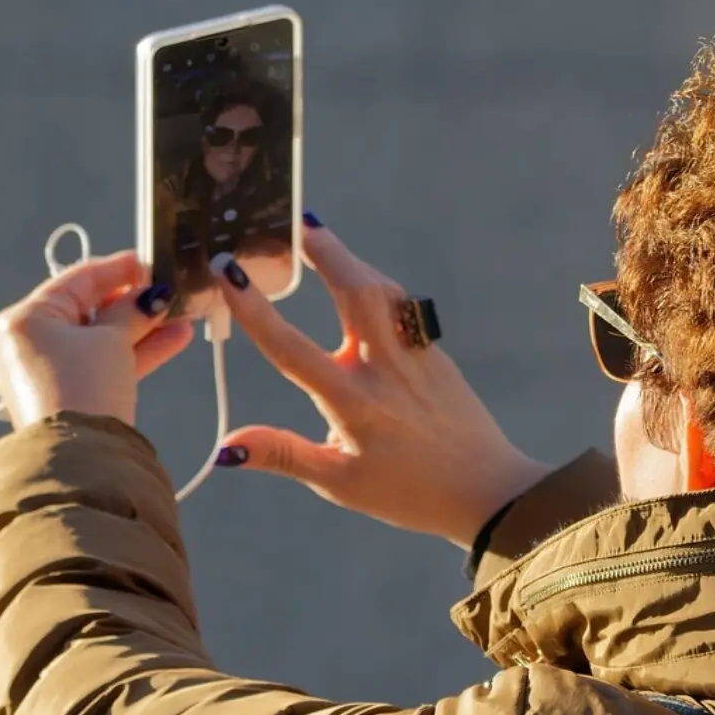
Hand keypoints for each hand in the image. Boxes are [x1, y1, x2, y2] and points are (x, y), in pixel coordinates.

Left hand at [0, 251, 195, 429]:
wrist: (80, 456)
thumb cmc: (85, 386)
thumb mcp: (112, 340)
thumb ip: (132, 311)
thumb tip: (152, 296)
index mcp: (23, 319)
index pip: (76, 280)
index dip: (117, 269)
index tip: (149, 262)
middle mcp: (22, 343)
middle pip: (86, 310)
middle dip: (133, 303)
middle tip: (167, 293)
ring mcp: (39, 371)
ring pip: (96, 339)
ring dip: (138, 328)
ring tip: (180, 318)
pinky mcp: (58, 395)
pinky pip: (95, 363)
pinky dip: (127, 352)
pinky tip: (172, 340)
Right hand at [213, 223, 552, 547]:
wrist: (489, 490)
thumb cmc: (409, 493)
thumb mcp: (339, 482)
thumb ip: (283, 455)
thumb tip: (226, 446)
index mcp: (353, 402)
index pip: (291, 348)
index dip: (255, 309)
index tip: (229, 270)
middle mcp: (384, 368)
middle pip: (353, 291)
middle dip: (322, 250)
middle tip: (291, 221)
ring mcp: (416, 354)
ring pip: (382, 290)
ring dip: (349, 260)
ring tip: (317, 237)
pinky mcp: (435, 353)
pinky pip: (401, 306)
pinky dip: (374, 284)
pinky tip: (359, 280)